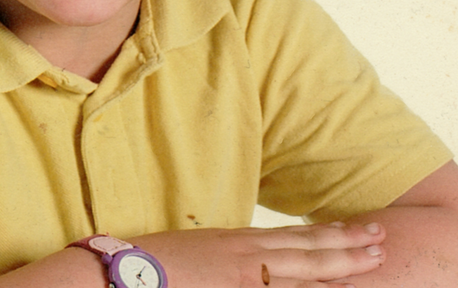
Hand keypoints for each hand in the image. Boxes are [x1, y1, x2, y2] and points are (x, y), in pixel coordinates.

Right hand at [133, 222, 385, 286]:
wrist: (130, 272)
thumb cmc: (158, 262)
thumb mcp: (199, 251)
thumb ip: (227, 255)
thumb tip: (244, 261)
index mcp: (238, 241)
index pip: (293, 237)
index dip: (326, 234)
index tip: (352, 230)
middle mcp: (248, 255)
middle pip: (308, 249)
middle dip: (347, 245)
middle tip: (380, 238)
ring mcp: (246, 276)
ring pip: (306, 267)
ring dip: (342, 262)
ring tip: (374, 257)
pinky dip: (311, 286)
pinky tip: (335, 286)